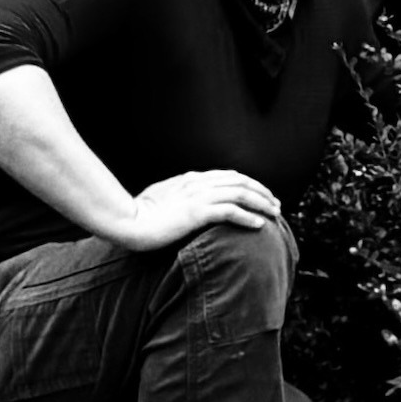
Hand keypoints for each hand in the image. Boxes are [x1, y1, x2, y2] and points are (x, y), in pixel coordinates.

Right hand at [115, 168, 281, 253]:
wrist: (124, 221)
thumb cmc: (137, 214)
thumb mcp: (161, 198)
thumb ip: (178, 196)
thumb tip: (188, 203)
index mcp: (190, 179)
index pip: (229, 176)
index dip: (249, 184)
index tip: (262, 194)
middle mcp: (197, 183)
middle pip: (240, 182)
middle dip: (262, 191)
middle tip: (276, 204)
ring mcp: (197, 197)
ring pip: (240, 194)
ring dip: (261, 203)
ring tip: (274, 213)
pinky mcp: (196, 213)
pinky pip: (230, 212)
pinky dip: (248, 217)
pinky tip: (259, 225)